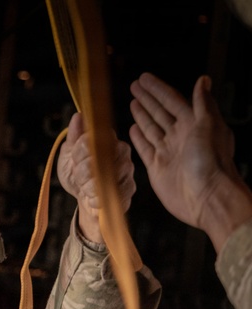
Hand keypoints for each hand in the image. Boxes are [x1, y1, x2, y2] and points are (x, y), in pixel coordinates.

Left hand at [57, 113, 135, 244]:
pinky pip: (113, 191)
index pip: (94, 138)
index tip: (74, 160)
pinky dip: (97, 198)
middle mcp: (121, 151)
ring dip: (88, 185)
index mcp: (107, 139)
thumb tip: (78, 116)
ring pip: (106, 175)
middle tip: (78, 176)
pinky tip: (91, 197)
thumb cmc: (76, 174)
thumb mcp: (68, 155)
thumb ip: (74, 137)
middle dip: (82, 171)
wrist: (82, 198)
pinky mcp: (130, 188)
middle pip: (100, 157)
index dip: (80, 151)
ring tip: (84, 187)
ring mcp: (127, 169)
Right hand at [128, 72, 251, 250]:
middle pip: (159, 112)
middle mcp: (180, 135)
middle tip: (133, 86)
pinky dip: (138, 138)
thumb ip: (203, 104)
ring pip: (151, 128)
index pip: (172, 100)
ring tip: (132, 102)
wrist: (206, 197)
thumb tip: (203, 80)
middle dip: (147, 99)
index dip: (158, 89)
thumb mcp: (209, 126)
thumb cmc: (211, 161)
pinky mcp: (157, 167)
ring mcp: (167, 151)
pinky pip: (145, 148)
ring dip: (142, 115)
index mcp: (194, 123)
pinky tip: (132, 128)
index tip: (144, 78)